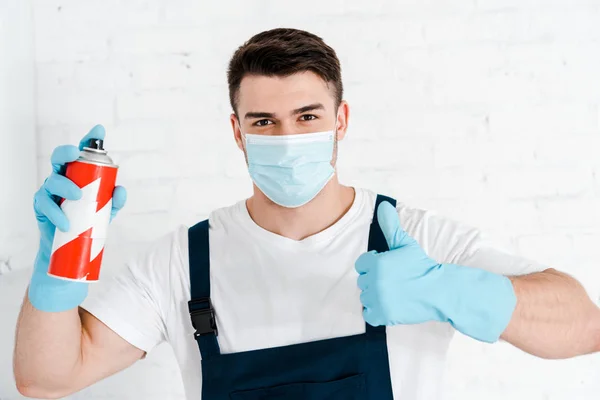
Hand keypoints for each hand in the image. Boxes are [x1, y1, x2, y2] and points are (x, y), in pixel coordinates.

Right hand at [29, 125, 126, 311]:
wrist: (70, 253)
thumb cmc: (88, 226)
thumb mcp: (105, 213)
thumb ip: (113, 201)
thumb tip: (121, 190)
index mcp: (79, 176)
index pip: (83, 154)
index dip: (89, 140)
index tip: (98, 130)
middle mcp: (63, 179)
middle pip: (61, 158)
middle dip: (67, 152)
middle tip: (76, 155)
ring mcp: (50, 192)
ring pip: (53, 179)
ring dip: (65, 185)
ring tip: (77, 197)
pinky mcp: (41, 208)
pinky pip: (45, 204)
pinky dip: (56, 212)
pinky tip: (66, 221)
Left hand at [355, 201, 516, 342]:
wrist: (439, 291)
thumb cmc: (422, 266)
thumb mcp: (405, 244)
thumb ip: (391, 226)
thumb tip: (383, 206)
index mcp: (376, 263)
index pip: (361, 264)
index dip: (374, 265)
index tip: (388, 267)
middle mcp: (374, 281)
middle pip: (363, 281)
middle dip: (375, 280)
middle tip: (394, 280)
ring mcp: (378, 300)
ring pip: (365, 297)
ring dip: (375, 295)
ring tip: (393, 292)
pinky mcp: (382, 315)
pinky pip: (368, 314)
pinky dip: (376, 311)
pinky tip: (390, 304)